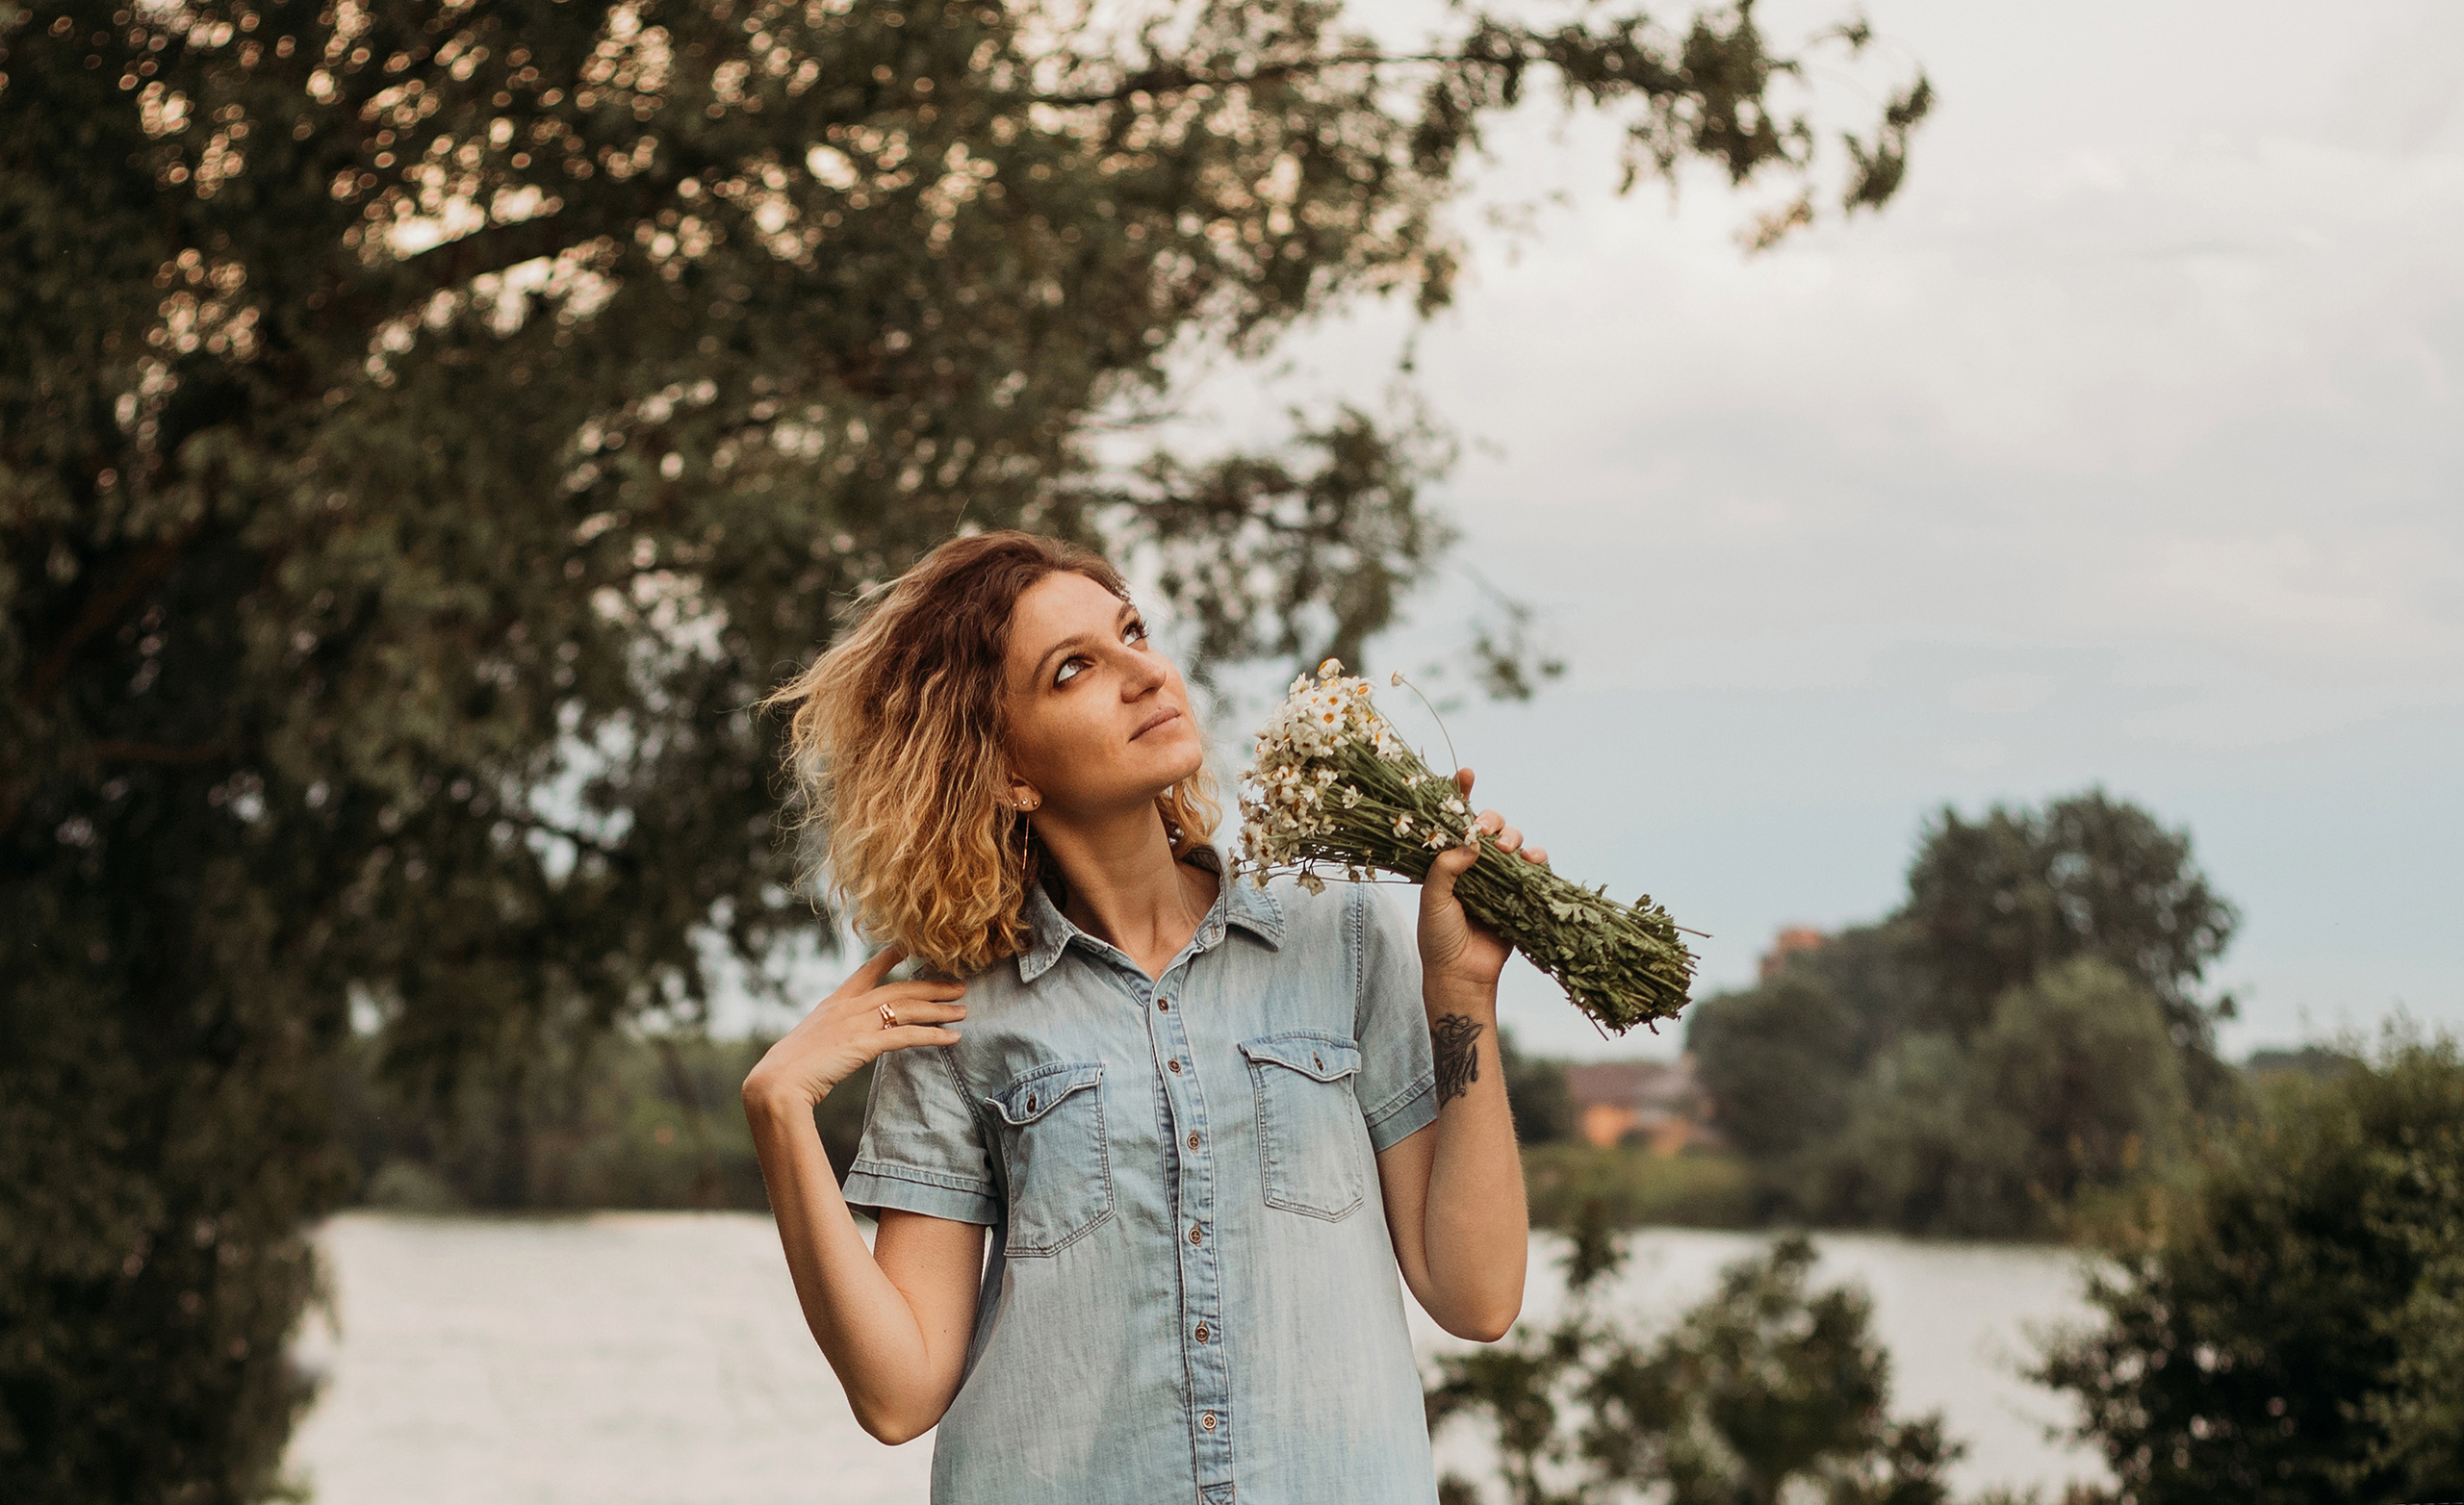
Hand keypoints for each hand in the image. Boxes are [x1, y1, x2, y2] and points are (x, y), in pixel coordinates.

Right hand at [742, 945, 966, 1112]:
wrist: (776, 1082)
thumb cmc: (788, 1070)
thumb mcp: (810, 1043)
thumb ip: (830, 1036)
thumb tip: (840, 1042)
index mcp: (834, 1003)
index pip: (867, 972)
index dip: (890, 957)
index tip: (910, 945)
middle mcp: (848, 1007)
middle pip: (900, 988)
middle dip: (932, 986)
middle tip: (959, 985)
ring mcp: (856, 1023)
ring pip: (909, 1008)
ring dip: (940, 1009)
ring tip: (963, 1010)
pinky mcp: (864, 1044)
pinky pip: (907, 1036)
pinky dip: (933, 1035)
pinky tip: (952, 1037)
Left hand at [1417, 767, 1548, 999]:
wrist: (1461, 975)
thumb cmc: (1438, 938)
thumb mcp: (1433, 900)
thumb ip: (1445, 869)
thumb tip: (1470, 844)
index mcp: (1448, 861)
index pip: (1455, 821)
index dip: (1461, 794)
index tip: (1466, 774)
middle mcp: (1474, 864)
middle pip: (1489, 827)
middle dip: (1493, 820)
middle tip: (1489, 831)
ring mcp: (1498, 878)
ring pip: (1513, 843)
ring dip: (1515, 837)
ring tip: (1510, 848)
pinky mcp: (1519, 893)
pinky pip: (1534, 868)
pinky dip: (1537, 858)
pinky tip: (1533, 859)